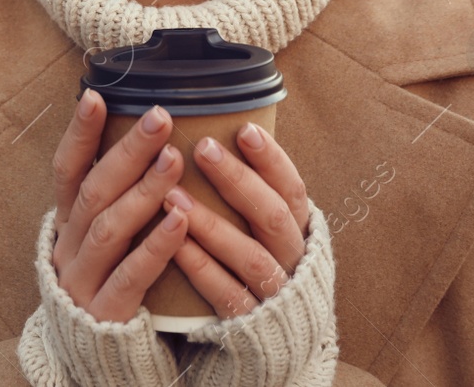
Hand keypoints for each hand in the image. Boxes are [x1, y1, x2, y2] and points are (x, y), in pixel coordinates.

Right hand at [49, 89, 189, 321]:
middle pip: (93, 189)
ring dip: (142, 190)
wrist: (94, 353)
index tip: (96, 94)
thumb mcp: (99, 234)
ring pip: (109, 227)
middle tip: (160, 117)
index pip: (66, 167)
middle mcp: (68, 244)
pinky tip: (180, 220)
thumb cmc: (107, 277)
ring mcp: (83, 278)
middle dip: (127, 150)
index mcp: (66, 221)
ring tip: (175, 160)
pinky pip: (130, 273)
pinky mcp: (105, 310)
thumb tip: (146, 139)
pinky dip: (156, 245)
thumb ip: (113, 195)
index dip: (79, 132)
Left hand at [167, 122, 311, 317]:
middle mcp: (294, 261)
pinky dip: (201, 268)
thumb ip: (251, 195)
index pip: (292, 190)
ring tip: (173, 194)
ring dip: (211, 224)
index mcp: (300, 232)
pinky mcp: (250, 325)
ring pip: (250, 256)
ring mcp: (275, 295)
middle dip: (238, 181)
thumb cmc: (259, 267)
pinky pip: (227, 294)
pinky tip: (176, 244)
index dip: (272, 160)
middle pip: (272, 217)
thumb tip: (221, 136)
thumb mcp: (266, 231)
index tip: (244, 129)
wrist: (276, 344)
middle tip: (202, 148)